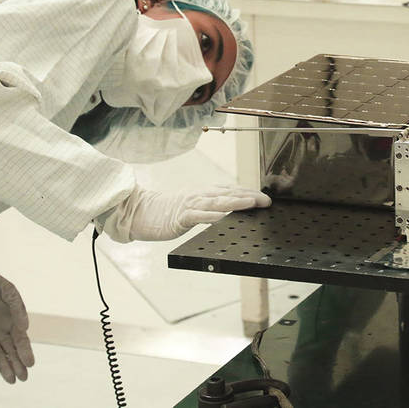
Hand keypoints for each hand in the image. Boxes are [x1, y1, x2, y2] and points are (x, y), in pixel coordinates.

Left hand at [0, 265, 35, 383]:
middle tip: (23, 378)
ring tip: (11, 380)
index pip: (20, 340)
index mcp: (12, 320)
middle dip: (18, 365)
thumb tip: (25, 327)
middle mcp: (1, 330)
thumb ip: (17, 308)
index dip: (25, 352)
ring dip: (5, 367)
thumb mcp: (8, 291)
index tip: (30, 363)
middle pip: (11, 351)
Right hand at [102, 184, 271, 241]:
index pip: (231, 190)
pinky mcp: (181, 216)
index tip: (265, 198)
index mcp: (204, 193)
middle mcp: (200, 195)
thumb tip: (230, 208)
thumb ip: (210, 206)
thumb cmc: (167, 211)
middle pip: (229, 194)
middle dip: (249, 196)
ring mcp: (191, 205)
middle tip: (267, 201)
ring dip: (235, 202)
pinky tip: (222, 217)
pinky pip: (198, 216)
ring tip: (251, 203)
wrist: (141, 212)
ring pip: (217, 202)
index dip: (249, 192)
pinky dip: (210, 216)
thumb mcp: (193, 205)